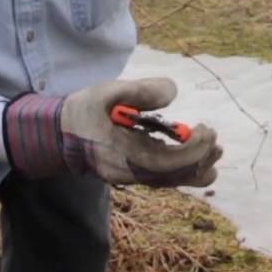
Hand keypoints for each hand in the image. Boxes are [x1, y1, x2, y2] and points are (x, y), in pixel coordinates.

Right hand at [3, 77, 220, 186]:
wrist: (56, 134)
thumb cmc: (82, 111)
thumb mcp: (106, 92)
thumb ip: (140, 91)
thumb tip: (173, 93)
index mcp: (123, 155)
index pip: (168, 163)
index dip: (194, 150)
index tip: (207, 129)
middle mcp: (129, 173)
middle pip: (173, 177)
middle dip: (200, 160)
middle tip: (216, 138)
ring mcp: (130, 177)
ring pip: (170, 181)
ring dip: (195, 167)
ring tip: (214, 149)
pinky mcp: (131, 174)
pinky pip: (162, 178)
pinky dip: (181, 168)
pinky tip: (194, 155)